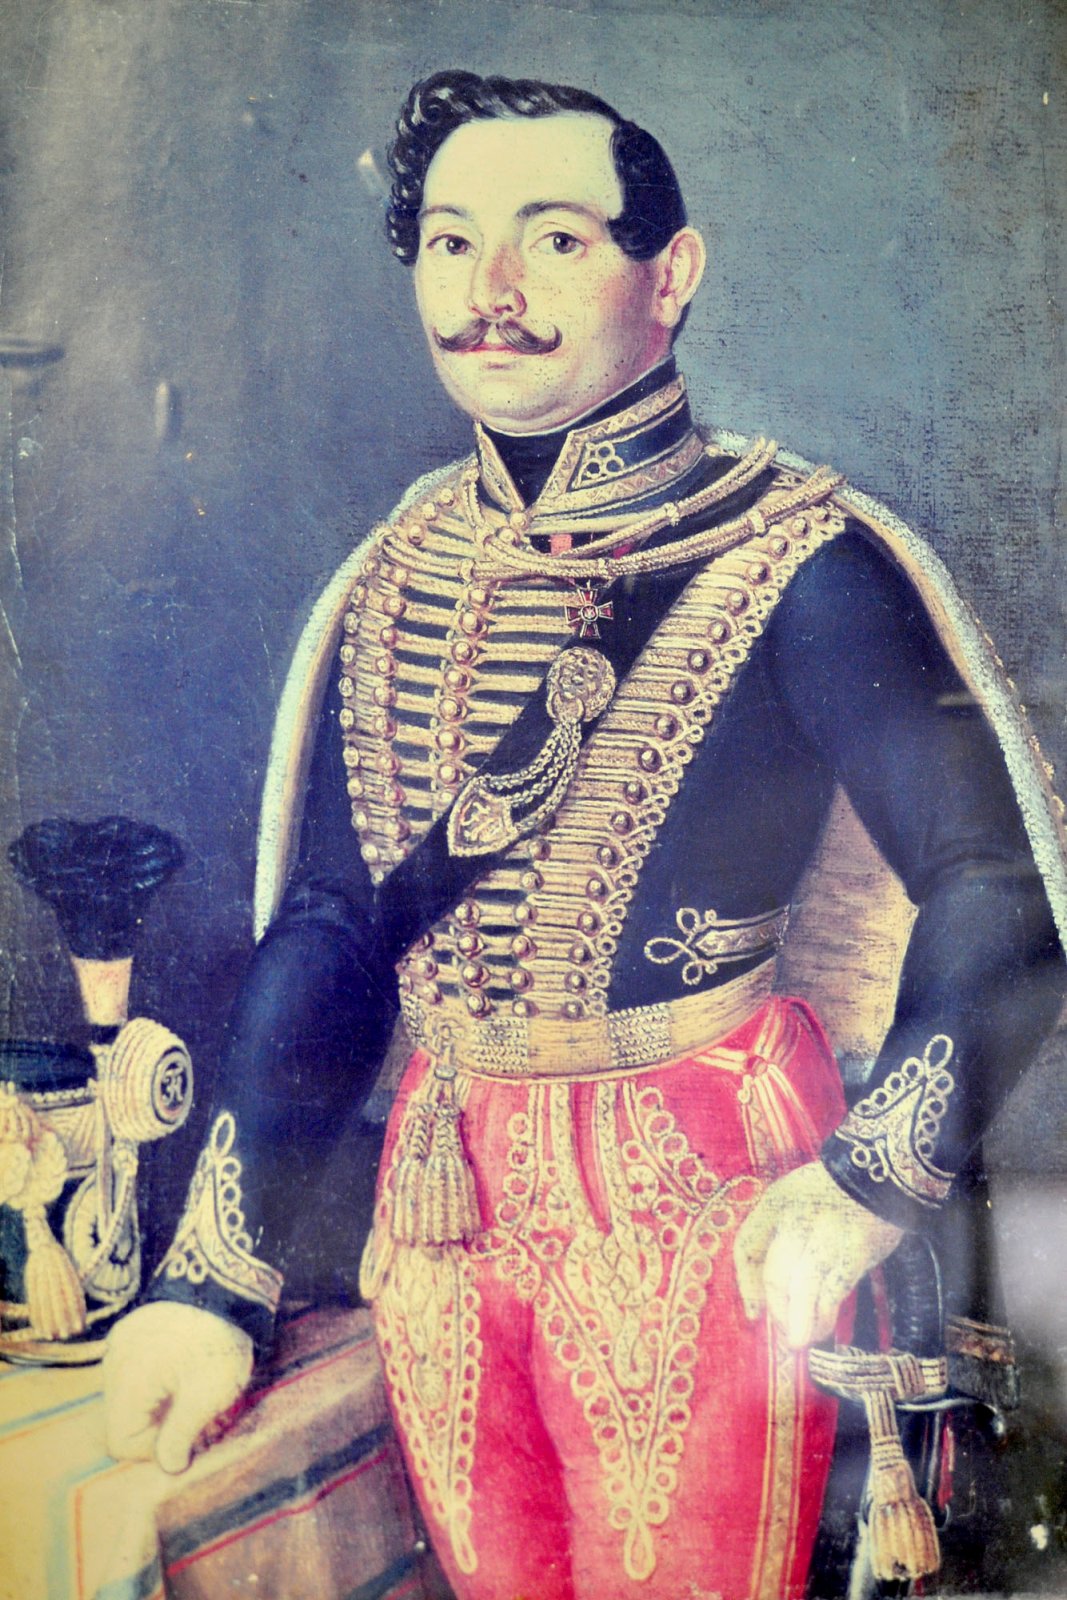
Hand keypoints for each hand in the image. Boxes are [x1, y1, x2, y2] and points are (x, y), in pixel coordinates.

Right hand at [103, 1301, 253, 1472]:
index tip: (188, 1437)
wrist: (226, 1282)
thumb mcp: (208, 1395)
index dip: (154, 1450)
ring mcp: (121, 1342)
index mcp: (127, 1381)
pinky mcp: (133, 1329)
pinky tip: (184, 1371)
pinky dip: (155, 1380)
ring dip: (158, 1404)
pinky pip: (135, 1370)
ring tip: (194, 1394)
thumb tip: (169, 1466)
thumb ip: (181, 1436)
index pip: (121, 1441)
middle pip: (124, 1419)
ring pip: (130, 1396)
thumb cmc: (219, 1340)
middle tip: (199, 1421)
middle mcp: (114, 1362)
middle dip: (159, 1428)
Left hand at [733, 1160, 903, 1349]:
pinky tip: (821, 1329)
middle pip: (775, 1273)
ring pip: (802, 1288)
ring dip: (798, 1322)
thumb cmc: (836, 1193)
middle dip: (777, 1310)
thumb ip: (784, 1236)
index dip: (746, 1285)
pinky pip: (832, 1291)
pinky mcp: (855, 1251)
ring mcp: (826, 1234)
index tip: (753, 1312)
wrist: (883, 1173)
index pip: (747, 1246)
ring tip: (798, 1342)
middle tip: (784, 1335)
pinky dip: (823, 1316)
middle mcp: (797, 1217)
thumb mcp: (798, 1200)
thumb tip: (775, 1291)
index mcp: (777, 1201)